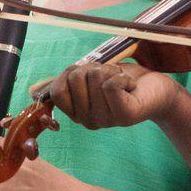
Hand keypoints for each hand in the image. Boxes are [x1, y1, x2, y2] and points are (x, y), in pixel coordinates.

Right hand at [48, 62, 182, 130]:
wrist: (157, 89)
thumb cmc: (122, 81)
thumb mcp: (89, 79)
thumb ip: (65, 83)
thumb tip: (34, 91)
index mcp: (77, 114)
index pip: (56, 91)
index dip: (71, 74)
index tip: (89, 76)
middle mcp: (89, 121)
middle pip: (74, 79)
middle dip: (94, 69)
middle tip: (110, 78)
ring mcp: (106, 120)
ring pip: (94, 78)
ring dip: (110, 72)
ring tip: (122, 82)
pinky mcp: (124, 115)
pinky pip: (110, 85)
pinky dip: (121, 76)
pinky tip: (130, 87)